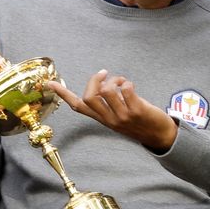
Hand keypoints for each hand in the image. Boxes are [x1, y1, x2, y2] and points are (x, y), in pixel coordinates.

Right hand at [49, 71, 177, 151]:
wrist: (159, 135)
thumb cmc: (140, 122)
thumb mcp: (119, 116)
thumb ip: (109, 104)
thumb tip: (102, 85)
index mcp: (102, 119)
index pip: (79, 107)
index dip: (63, 94)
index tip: (49, 83)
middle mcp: (109, 119)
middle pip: (89, 97)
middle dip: (94, 80)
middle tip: (104, 74)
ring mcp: (122, 116)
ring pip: (106, 91)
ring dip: (113, 80)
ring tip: (121, 81)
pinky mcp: (136, 111)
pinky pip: (126, 89)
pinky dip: (126, 82)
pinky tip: (130, 86)